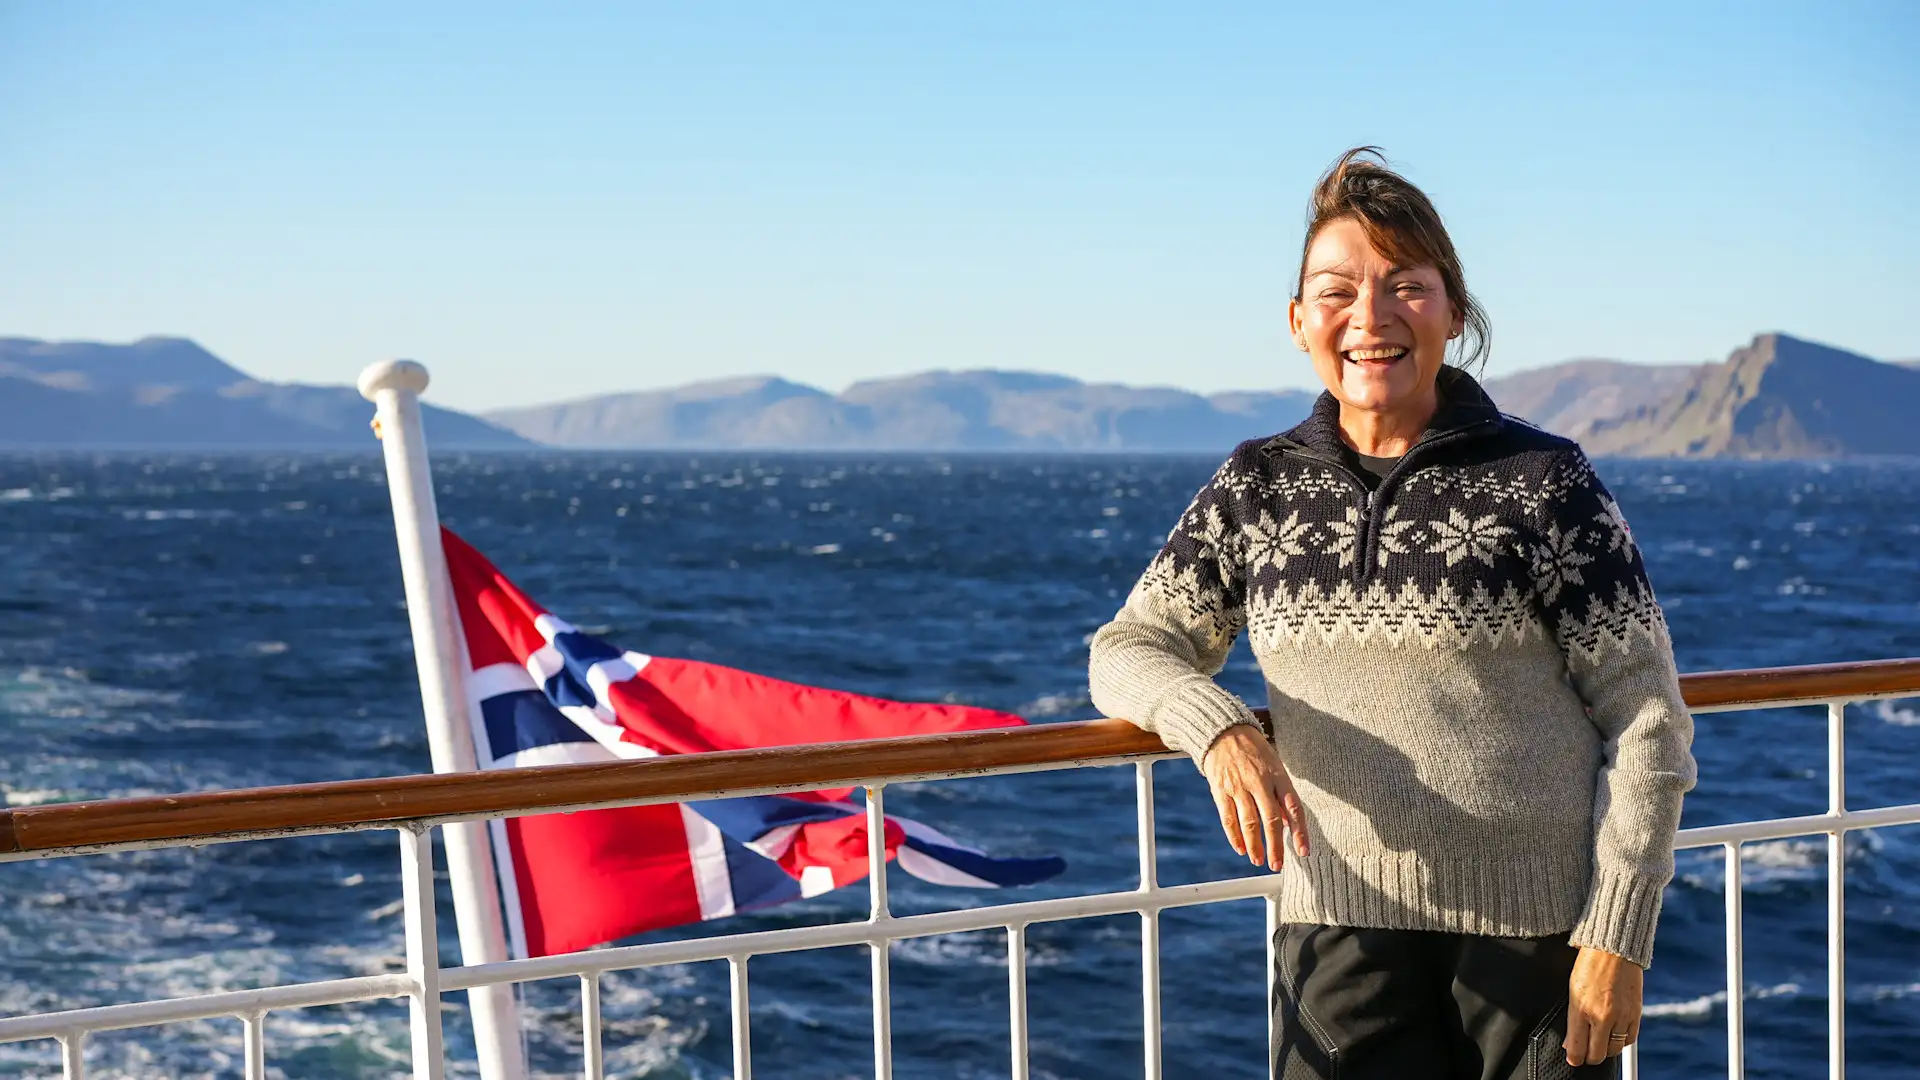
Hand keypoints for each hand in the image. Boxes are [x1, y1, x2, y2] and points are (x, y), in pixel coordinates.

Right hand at [1199, 724, 1308, 870]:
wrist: (1223, 731)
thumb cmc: (1254, 750)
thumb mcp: (1275, 765)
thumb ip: (1281, 794)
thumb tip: (1288, 823)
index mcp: (1277, 775)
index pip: (1293, 807)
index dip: (1299, 831)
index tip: (1303, 851)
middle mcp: (1259, 782)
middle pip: (1270, 820)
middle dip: (1275, 846)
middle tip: (1276, 865)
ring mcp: (1238, 787)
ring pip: (1248, 823)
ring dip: (1254, 845)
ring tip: (1258, 860)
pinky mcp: (1220, 790)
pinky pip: (1228, 818)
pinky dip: (1234, 836)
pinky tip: (1240, 847)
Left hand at [1564, 946, 1642, 1065]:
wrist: (1614, 948)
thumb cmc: (1590, 965)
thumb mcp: (1572, 990)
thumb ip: (1572, 1019)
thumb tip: (1571, 1043)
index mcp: (1581, 1008)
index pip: (1577, 1048)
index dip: (1574, 1058)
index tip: (1574, 1059)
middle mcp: (1602, 1015)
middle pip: (1597, 1054)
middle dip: (1590, 1057)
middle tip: (1586, 1053)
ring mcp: (1621, 1016)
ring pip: (1614, 1049)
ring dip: (1606, 1050)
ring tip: (1600, 1042)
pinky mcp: (1636, 1013)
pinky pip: (1629, 1039)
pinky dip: (1622, 1040)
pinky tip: (1615, 1034)